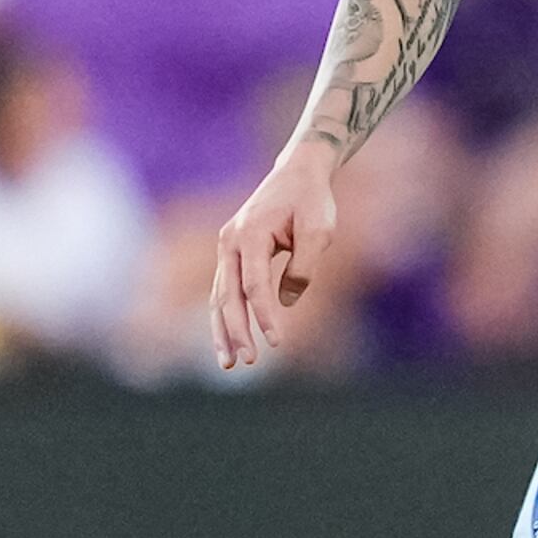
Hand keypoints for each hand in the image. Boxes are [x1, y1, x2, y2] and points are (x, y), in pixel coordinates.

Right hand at [211, 149, 338, 370]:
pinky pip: (223, 291)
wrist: (298, 173)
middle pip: (227, 295)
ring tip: (228, 364)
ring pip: (219, 297)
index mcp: (251, 233)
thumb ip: (303, 266)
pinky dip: (224, 317)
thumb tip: (285, 302)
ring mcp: (226, 247)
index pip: (254, 284)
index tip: (277, 342)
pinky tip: (229, 341)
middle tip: (248, 362)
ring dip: (223, 331)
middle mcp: (230, 241)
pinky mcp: (230, 254)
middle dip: (236, 332)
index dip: (263, 315)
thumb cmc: (312, 201)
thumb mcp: (319, 229)